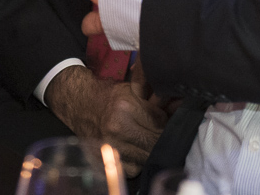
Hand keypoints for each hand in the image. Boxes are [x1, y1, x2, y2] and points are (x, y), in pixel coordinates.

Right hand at [45, 65, 167, 176]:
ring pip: (146, 158)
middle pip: (154, 143)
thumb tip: (179, 109)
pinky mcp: (105, 161)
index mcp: (125, 108)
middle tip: (160, 133)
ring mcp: (110, 147)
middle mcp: (117, 129)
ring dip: (150, 151)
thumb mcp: (132, 90)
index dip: (166, 122)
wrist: (80, 104)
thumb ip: (155, 102)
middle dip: (161, 138)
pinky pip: (134, 168)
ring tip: (147, 140)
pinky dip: (138, 161)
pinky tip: (134, 150)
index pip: (160, 123)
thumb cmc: (109, 96)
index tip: (164, 120)